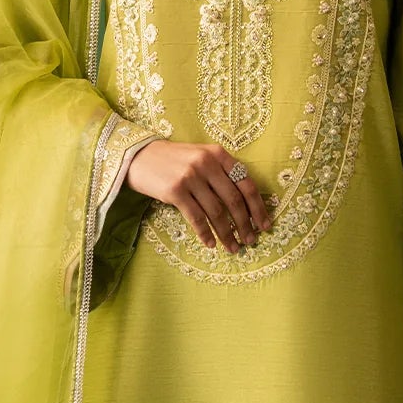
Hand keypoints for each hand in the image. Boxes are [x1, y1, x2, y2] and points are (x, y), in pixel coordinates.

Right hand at [126, 141, 272, 252]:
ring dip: (226, 234)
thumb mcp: (200, 157)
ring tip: (233, 248)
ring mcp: (191, 177)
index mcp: (218, 154)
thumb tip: (243, 204)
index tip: (264, 225)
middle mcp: (207, 163)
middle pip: (233, 200)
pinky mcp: (175, 191)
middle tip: (250, 241)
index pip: (246, 183)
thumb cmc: (173, 160)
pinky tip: (210, 243)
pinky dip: (205, 233)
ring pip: (216, 212)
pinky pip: (196, 217)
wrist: (138, 156)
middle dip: (244, 224)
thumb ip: (220, 173)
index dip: (257, 207)